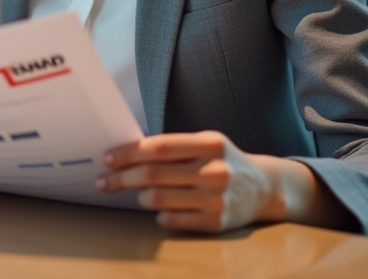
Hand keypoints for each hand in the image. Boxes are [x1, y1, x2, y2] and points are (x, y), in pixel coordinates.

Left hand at [97, 131, 347, 233]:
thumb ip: (172, 147)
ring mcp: (216, 199)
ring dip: (140, 196)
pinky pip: (172, 220)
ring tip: (138, 193)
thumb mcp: (205, 143)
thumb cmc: (223, 161)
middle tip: (103, 181)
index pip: (158, 147)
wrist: (264, 188)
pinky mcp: (216, 223)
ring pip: (158, 199)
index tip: (107, 158)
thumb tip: (125, 153)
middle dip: (121, 178)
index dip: (127, 153)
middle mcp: (215, 170)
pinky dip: (159, 214)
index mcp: (210, 143)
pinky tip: (160, 209)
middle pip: (153, 174)